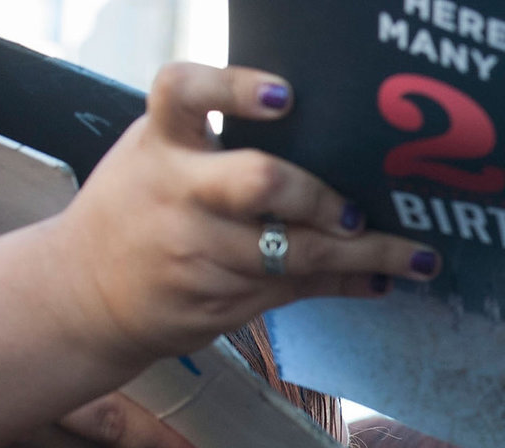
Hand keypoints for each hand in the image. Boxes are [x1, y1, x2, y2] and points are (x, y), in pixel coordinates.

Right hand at [59, 65, 437, 369]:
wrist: (86, 292)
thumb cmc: (143, 207)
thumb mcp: (159, 157)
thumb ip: (218, 140)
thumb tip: (327, 134)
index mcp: (162, 143)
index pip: (185, 94)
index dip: (235, 89)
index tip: (286, 97)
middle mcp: (179, 194)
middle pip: (260, 182)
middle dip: (321, 196)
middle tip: (356, 210)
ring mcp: (200, 252)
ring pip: (299, 253)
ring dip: (369, 257)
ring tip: (418, 257)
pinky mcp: (221, 301)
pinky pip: (299, 290)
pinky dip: (347, 284)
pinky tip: (383, 281)